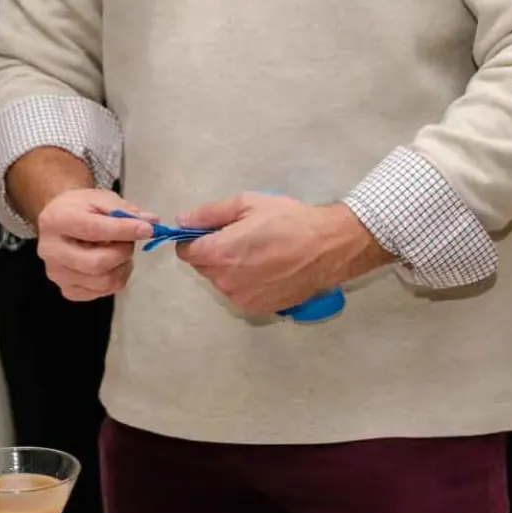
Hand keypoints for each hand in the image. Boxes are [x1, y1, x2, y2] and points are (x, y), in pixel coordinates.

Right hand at [35, 187, 154, 300]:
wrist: (59, 220)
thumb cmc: (81, 207)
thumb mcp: (101, 198)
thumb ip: (125, 210)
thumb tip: (152, 222)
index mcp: (56, 221)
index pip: (93, 230)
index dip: (124, 231)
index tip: (148, 229)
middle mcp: (51, 251)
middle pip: (97, 263)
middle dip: (123, 252)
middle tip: (130, 242)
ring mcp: (57, 274)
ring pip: (103, 282)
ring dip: (123, 267)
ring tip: (121, 252)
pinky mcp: (67, 289)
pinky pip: (101, 292)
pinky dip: (116, 279)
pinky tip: (113, 264)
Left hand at [175, 193, 389, 316]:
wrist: (328, 248)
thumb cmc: (288, 220)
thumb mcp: (247, 204)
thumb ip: (209, 213)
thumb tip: (183, 221)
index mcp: (220, 253)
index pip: (186, 252)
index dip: (194, 239)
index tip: (211, 232)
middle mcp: (226, 281)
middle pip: (203, 267)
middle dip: (213, 253)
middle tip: (241, 237)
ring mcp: (242, 298)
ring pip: (222, 281)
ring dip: (230, 268)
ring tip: (258, 252)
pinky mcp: (258, 308)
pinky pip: (240, 293)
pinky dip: (246, 282)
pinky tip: (267, 269)